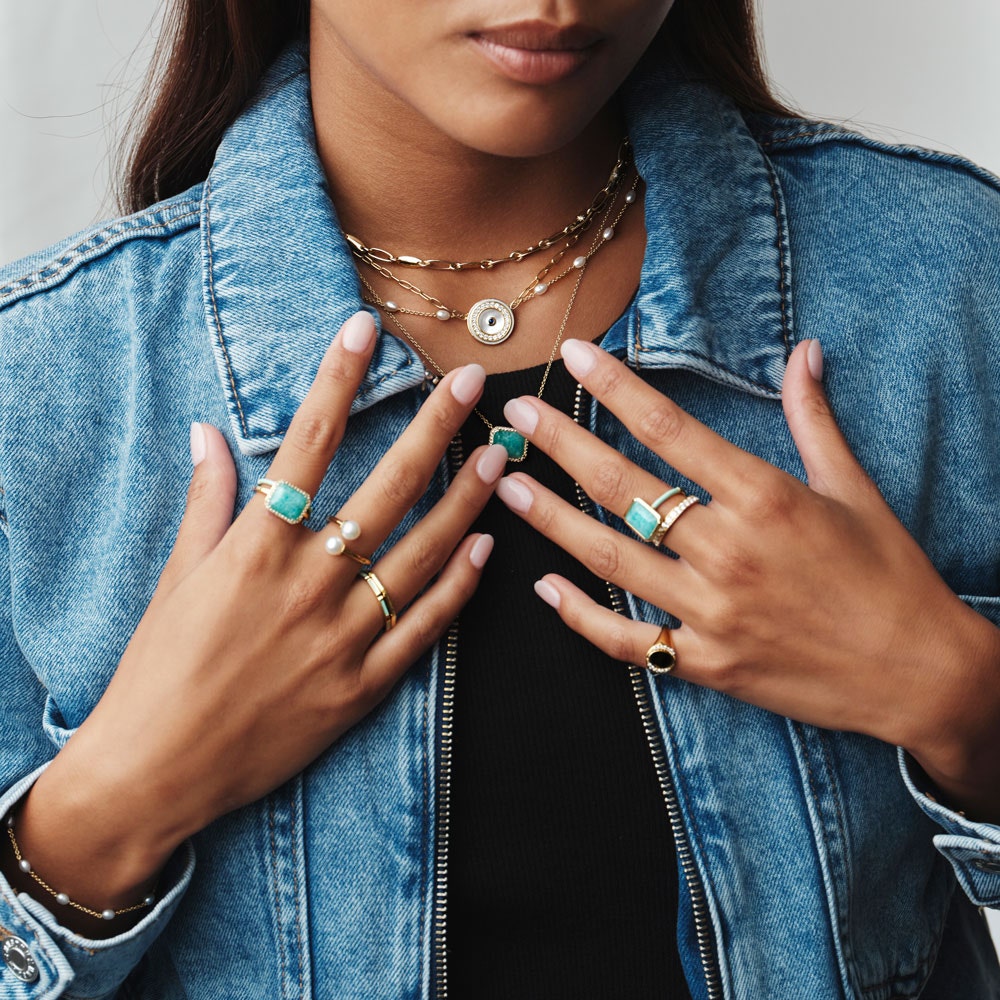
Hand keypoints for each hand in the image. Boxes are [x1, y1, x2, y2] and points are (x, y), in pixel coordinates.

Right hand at [14, 311, 505, 930]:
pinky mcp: (364, 683)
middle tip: (472, 382)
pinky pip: (424, 626)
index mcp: (256, 548)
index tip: (364, 329)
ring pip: (421, 553)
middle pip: (385, 489)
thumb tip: (208, 433)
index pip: (305, 443)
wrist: (157, 769)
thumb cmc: (158, 669)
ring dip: (465, 500)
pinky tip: (485, 549)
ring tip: (500, 456)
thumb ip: (206, 502)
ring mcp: (343, 635)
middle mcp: (308, 582)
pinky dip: (457, 587)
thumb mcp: (176, 578)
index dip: (336, 380)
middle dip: (433, 429)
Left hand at [494, 337, 999, 818]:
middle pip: (622, 486)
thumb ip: (814, 419)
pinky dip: (581, 616)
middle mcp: (728, 551)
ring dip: (550, 520)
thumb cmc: (889, 574)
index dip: (613, 386)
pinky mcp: (706, 664)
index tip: (573, 357)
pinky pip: (627, 640)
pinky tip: (546, 587)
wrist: (919, 673)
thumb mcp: (855, 488)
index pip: (668, 427)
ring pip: (609, 558)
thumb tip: (804, 352)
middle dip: (560, 444)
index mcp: (764, 498)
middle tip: (515, 416)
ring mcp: (712, 613)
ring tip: (504, 485)